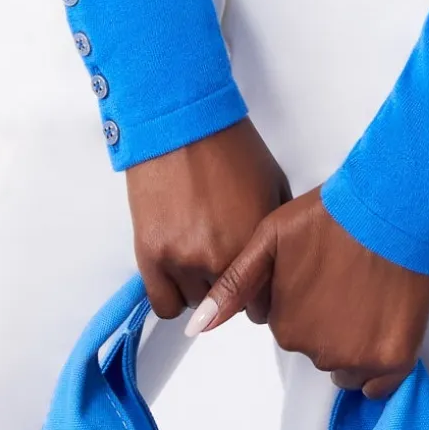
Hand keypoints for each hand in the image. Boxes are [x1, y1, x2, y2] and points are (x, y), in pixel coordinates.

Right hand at [124, 120, 288, 319]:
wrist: (181, 124)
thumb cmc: (229, 147)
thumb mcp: (273, 186)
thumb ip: (275, 233)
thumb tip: (278, 260)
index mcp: (254, 242)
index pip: (264, 301)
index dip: (260, 291)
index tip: (254, 281)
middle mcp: (219, 257)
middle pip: (232, 305)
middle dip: (232, 286)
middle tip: (224, 258)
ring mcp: (182, 259)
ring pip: (198, 304)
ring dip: (201, 287)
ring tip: (199, 254)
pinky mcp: (150, 255)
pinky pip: (164, 304)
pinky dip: (173, 295)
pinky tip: (178, 274)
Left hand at [189, 188, 428, 398]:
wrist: (389, 206)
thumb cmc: (330, 217)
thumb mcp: (268, 239)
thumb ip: (235, 286)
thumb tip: (197, 328)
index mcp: (286, 326)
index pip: (291, 329)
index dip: (306, 301)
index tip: (320, 275)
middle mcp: (319, 351)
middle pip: (319, 349)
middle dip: (328, 322)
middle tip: (344, 280)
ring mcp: (359, 358)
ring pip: (348, 366)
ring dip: (353, 340)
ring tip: (366, 293)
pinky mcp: (394, 358)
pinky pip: (379, 383)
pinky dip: (378, 362)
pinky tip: (381, 324)